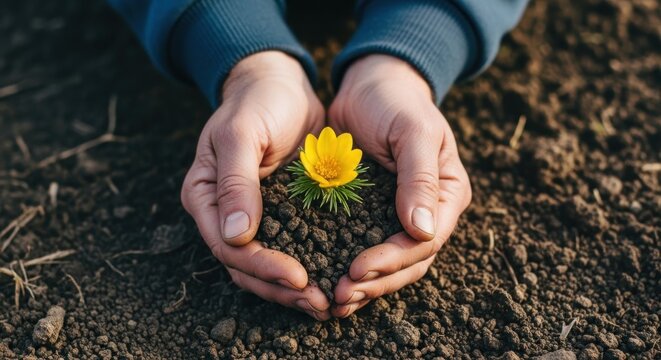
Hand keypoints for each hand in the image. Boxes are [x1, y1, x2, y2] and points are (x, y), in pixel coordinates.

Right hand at [181, 51, 329, 319]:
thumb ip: (236, 183)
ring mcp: (253, 217)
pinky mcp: (282, 214)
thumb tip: (235, 236)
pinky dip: (312, 265)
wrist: (279, 85)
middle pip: (246, 267)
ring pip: (268, 267)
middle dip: (282, 289)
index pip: (228, 247)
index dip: (262, 267)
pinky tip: (337, 278)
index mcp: (205, 197)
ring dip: (296, 289)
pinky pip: (294, 248)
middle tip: (321, 303)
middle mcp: (224, 214)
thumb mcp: (242, 134)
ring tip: (331, 303)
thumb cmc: (256, 102)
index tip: (299, 278)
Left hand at [328, 55, 471, 316]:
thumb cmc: (396, 101)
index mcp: (447, 196)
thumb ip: (419, 179)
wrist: (369, 83)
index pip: (425, 242)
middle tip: (340, 295)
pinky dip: (347, 264)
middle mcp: (427, 213)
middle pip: (408, 263)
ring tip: (332, 299)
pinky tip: (326, 278)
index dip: (392, 261)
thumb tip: (423, 232)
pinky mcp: (369, 214)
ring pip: (387, 264)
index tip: (356, 268)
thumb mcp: (413, 132)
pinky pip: (363, 247)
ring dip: (363, 284)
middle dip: (375, 282)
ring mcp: (398, 216)